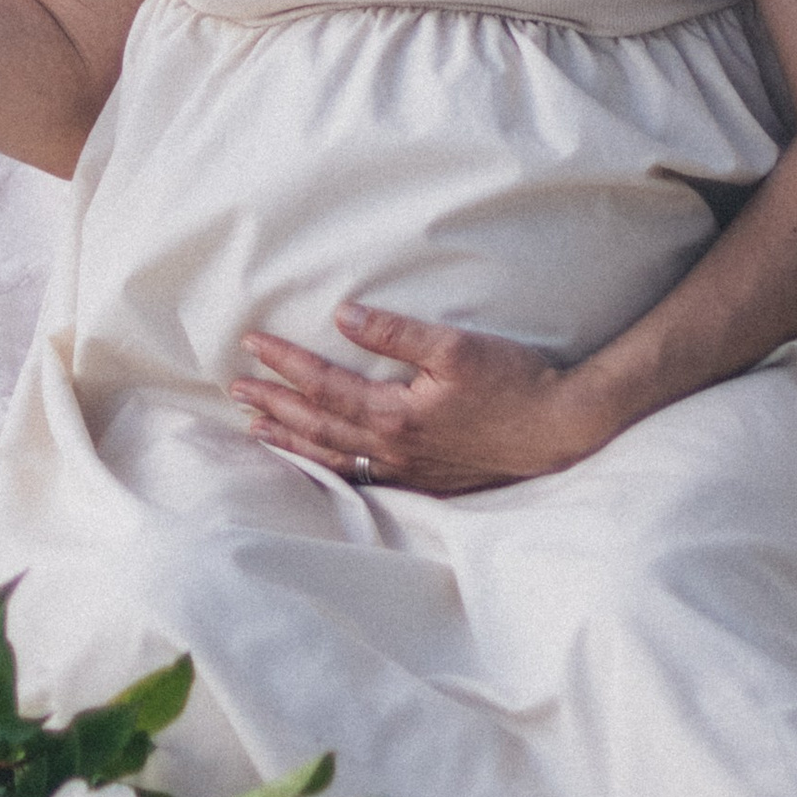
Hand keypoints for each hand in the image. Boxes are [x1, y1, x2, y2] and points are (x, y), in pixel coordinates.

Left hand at [234, 304, 608, 495]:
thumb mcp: (455, 346)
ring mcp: (409, 470)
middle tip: (235, 390)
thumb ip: (395, 332)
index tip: (252, 344)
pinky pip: (361, 477)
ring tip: (257, 429)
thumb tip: (342, 316)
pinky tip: (319, 461)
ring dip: (292, 440)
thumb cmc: (514, 383)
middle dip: (273, 406)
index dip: (284, 364)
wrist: (561, 430)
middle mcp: (393, 450)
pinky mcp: (427, 480)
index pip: (323, 386)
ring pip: (334, 458)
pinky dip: (329, 466)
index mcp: (395, 415)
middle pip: (317, 427)